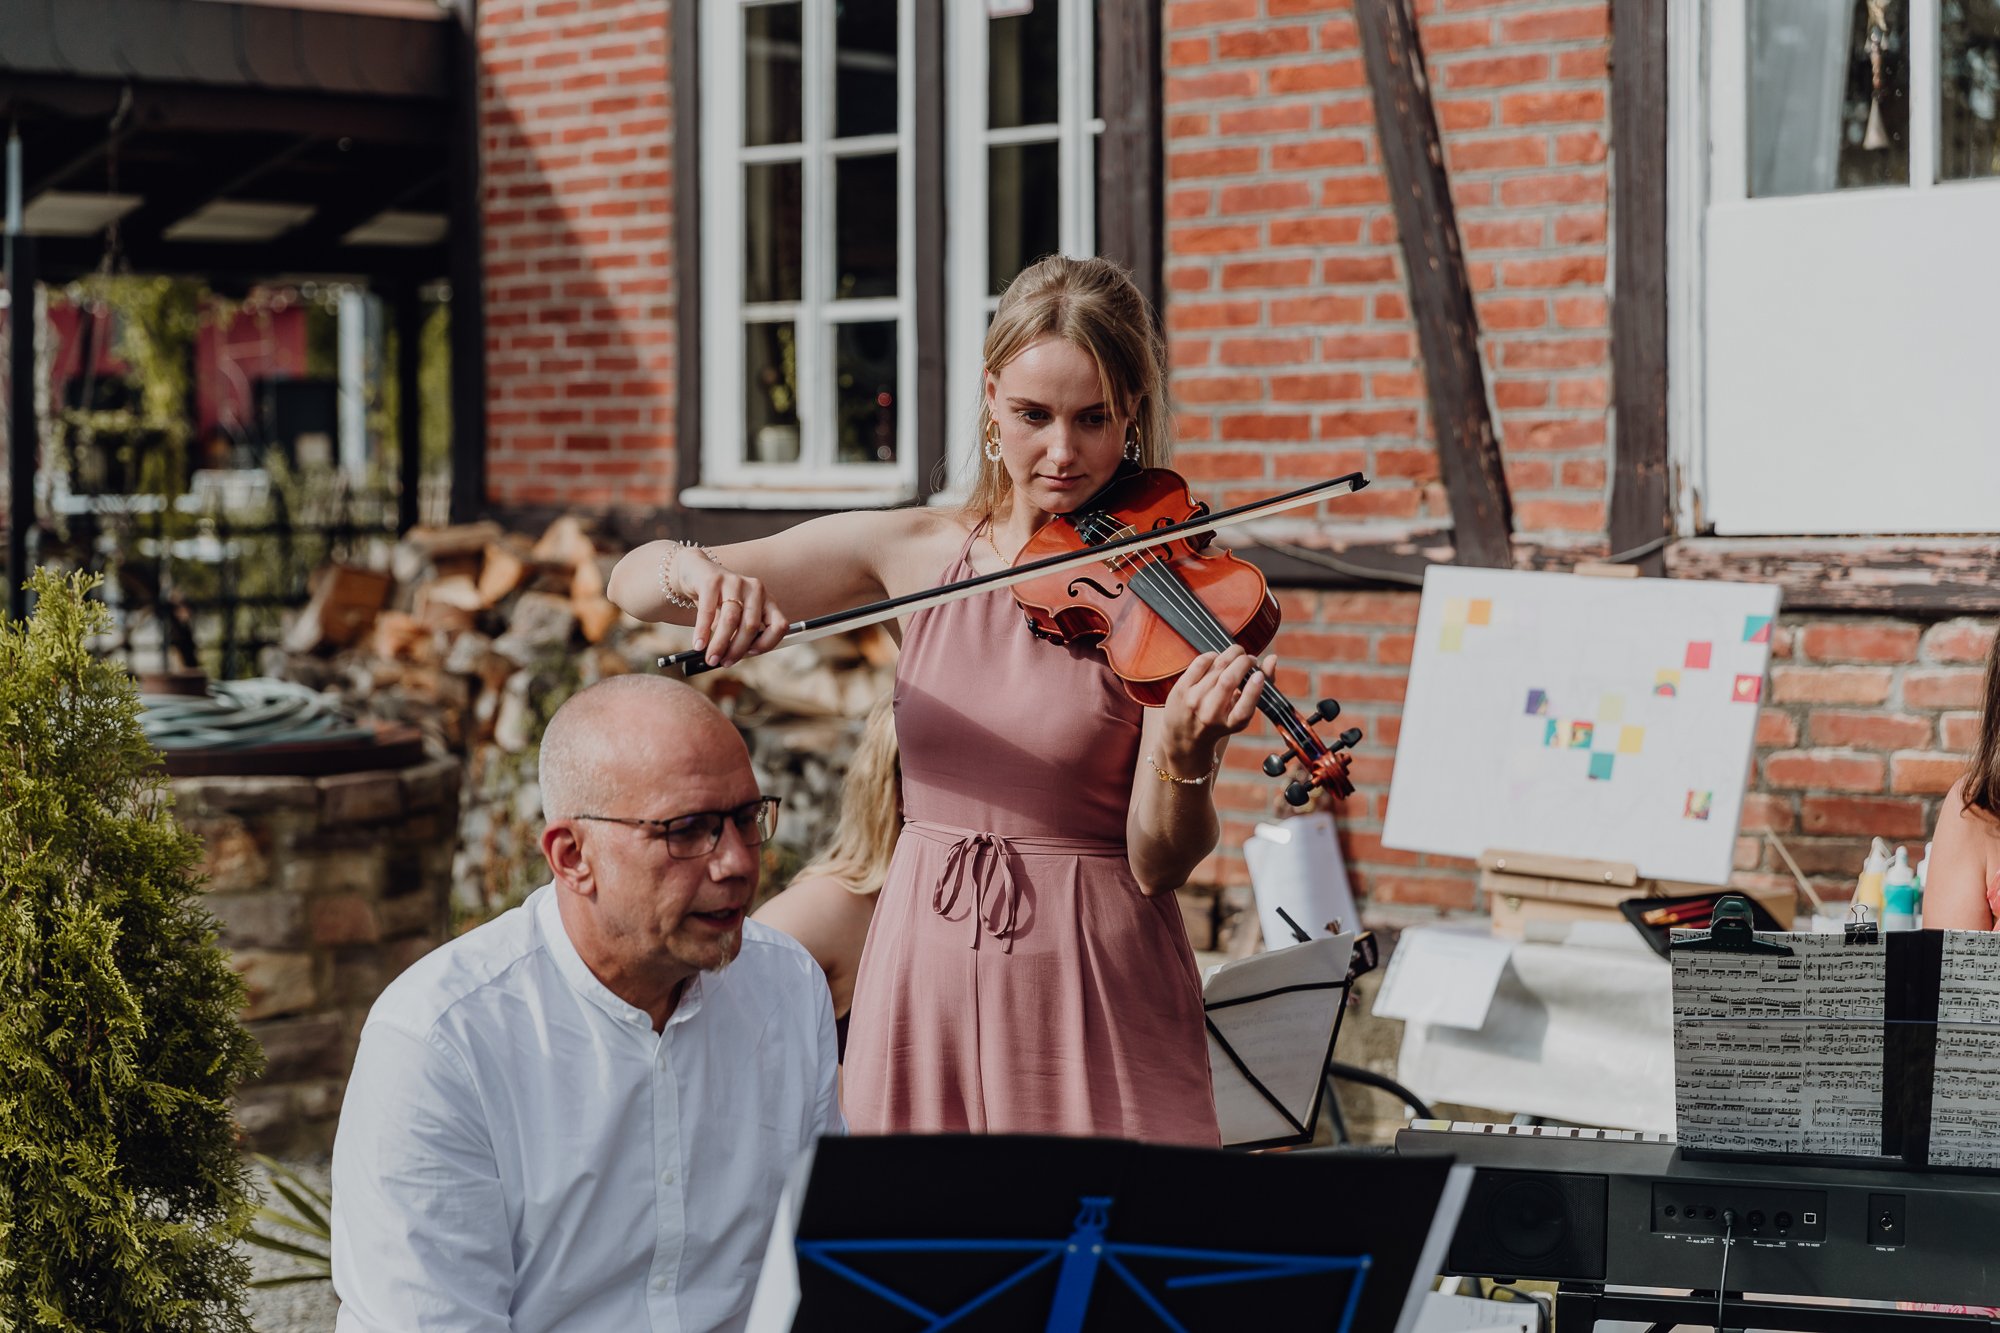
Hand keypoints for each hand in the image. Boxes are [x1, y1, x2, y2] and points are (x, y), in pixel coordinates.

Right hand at [682, 554, 788, 666]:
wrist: (696, 572)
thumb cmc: (719, 600)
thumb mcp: (736, 616)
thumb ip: (739, 634)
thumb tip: (731, 659)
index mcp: (767, 600)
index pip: (779, 626)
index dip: (767, 643)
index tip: (751, 654)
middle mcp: (755, 589)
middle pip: (751, 626)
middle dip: (737, 650)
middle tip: (723, 663)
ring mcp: (735, 582)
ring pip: (731, 620)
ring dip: (720, 644)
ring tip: (710, 658)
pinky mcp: (713, 580)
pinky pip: (708, 611)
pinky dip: (703, 631)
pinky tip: (698, 644)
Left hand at [1158, 644, 1271, 777]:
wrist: (1185, 736)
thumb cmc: (1221, 719)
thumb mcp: (1242, 711)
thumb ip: (1261, 686)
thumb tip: (1272, 659)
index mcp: (1231, 723)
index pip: (1245, 708)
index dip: (1254, 688)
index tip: (1259, 675)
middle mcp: (1211, 713)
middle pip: (1229, 680)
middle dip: (1244, 662)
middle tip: (1250, 659)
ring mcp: (1194, 700)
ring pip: (1216, 667)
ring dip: (1231, 655)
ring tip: (1237, 655)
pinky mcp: (1181, 689)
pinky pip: (1200, 662)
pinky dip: (1213, 655)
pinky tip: (1218, 658)